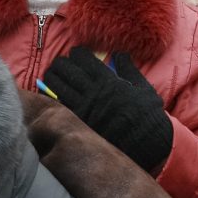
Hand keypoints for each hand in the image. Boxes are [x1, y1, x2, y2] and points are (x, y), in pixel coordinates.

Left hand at [43, 49, 172, 173]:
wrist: (145, 144)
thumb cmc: (147, 115)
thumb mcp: (143, 88)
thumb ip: (129, 69)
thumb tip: (120, 54)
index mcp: (108, 81)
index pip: (84, 60)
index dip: (77, 53)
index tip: (75, 53)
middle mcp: (93, 93)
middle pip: (67, 70)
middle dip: (60, 63)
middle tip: (60, 63)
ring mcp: (83, 108)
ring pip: (57, 87)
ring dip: (51, 77)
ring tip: (51, 74)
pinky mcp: (78, 123)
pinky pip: (58, 106)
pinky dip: (51, 97)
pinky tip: (50, 93)